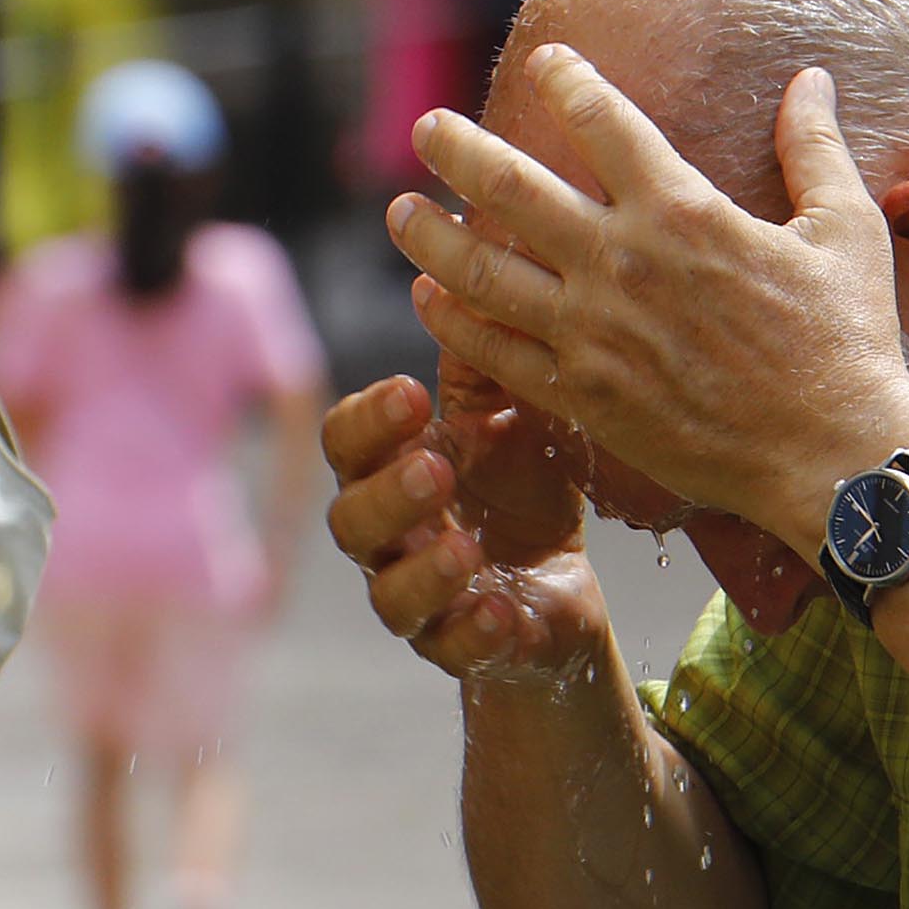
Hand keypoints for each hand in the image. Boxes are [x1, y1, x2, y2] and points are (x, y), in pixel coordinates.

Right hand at [322, 362, 607, 680]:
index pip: (347, 442)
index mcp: (389, 468)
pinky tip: (500, 612)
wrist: (561, 584)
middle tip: (433, 467)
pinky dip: (472, 634)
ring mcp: (419, 600)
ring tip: (465, 548)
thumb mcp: (510, 415)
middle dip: (388, 494)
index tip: (410, 393)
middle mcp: (388, 537)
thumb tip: (467, 258)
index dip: (368, 420)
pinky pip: (451, 650)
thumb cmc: (519, 487)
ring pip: (389, 595)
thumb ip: (482, 359)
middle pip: (351, 521)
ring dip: (423, 571)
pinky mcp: (463, 648)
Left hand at [388, 44, 908, 553]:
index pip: (604, 122)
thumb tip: (809, 80)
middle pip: (510, 188)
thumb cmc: (845, 341)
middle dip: (457, 151)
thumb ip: (815, 149)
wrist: (830, 455)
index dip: (567, 82)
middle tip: (425, 130)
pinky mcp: (579, 393)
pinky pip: (495, 351)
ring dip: (430, 236)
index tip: (545, 63)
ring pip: (480, 272)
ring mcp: (591, 331)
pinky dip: (453, 322)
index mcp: (682, 211)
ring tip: (400, 211)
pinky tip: (428, 298)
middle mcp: (621, 262)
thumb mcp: (846, 229)